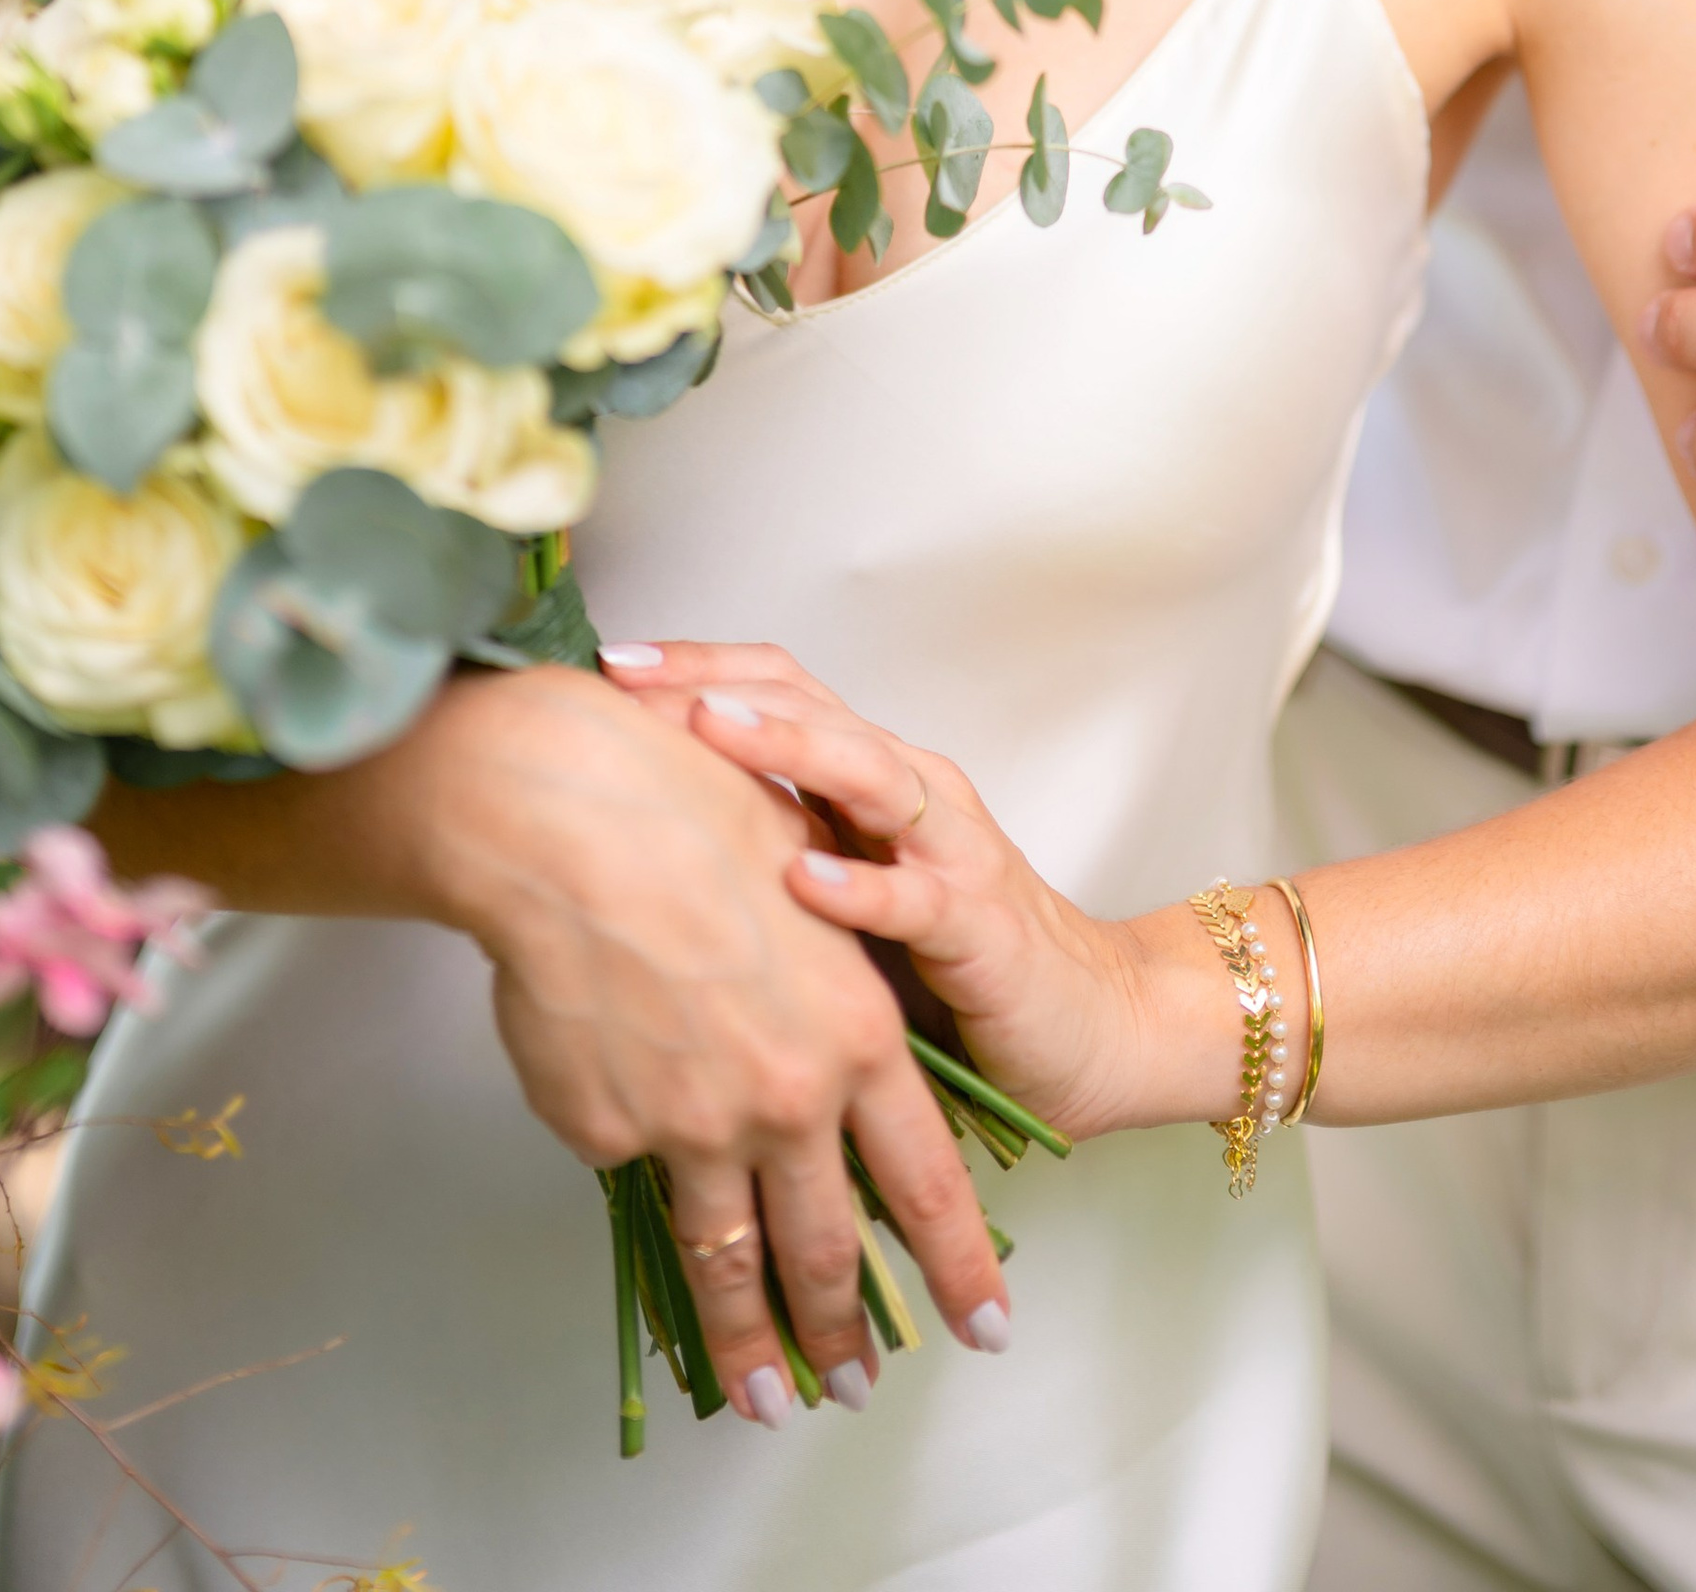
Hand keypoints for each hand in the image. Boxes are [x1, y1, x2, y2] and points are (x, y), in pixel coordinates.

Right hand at [418, 662, 1009, 1416]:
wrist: (574, 820)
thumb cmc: (692, 816)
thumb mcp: (804, 891)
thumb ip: (818, 991)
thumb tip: (807, 1056)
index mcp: (857, 1034)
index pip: (927, 1178)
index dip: (958, 1262)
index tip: (985, 1325)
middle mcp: (788, 1099)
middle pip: (827, 1245)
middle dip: (845, 1330)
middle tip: (853, 1386)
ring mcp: (695, 1128)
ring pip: (730, 1259)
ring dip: (750, 1342)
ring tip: (764, 1400)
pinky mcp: (609, 1135)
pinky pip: (626, 1163)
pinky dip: (630, 1158)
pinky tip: (616, 1123)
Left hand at [600, 642, 1167, 1143]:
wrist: (1090, 1027)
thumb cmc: (951, 968)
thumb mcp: (842, 895)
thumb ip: (769, 857)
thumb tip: (636, 835)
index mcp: (871, 778)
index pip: (777, 689)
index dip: (693, 667)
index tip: (606, 667)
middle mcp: (911, 791)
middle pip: (808, 705)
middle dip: (711, 685)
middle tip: (627, 679)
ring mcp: (950, 850)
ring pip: (864, 770)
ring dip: (783, 745)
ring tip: (706, 729)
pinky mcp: (981, 926)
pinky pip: (917, 896)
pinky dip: (859, 885)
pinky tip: (802, 880)